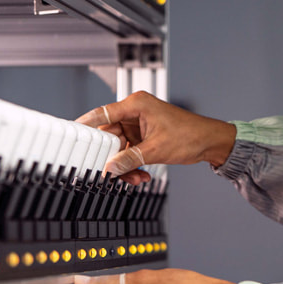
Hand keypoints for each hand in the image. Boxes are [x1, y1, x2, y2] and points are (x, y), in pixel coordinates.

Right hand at [76, 91, 235, 183]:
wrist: (210, 142)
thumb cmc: (191, 135)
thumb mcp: (156, 150)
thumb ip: (129, 159)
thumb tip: (109, 168)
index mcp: (137, 104)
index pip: (102, 114)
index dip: (85, 125)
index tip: (72, 137)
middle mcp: (135, 112)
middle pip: (109, 136)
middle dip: (112, 158)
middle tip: (112, 174)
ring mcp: (139, 125)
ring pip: (118, 148)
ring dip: (124, 165)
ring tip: (136, 178)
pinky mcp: (144, 136)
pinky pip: (128, 152)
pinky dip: (132, 165)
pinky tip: (141, 175)